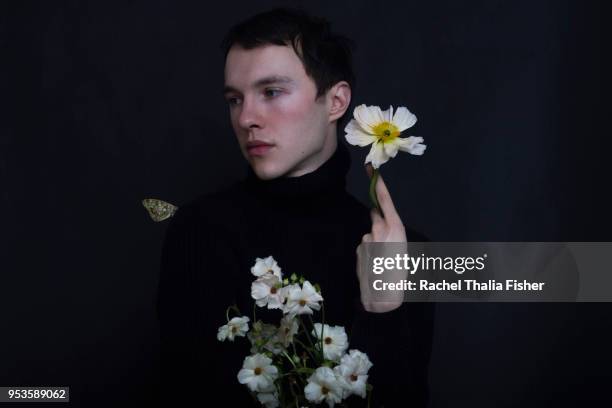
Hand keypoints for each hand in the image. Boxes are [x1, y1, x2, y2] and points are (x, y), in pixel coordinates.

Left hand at [357, 165, 407, 312]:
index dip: (377, 183)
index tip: (370, 169)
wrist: (385, 295)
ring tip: (382, 260)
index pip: (384, 199)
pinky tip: (374, 265)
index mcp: (395, 227)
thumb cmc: (401, 274)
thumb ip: (391, 234)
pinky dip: (368, 252)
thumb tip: (379, 230)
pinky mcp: (358, 249)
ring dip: (374, 242)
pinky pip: (364, 246)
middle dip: (379, 221)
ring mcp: (367, 239)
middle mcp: (379, 229)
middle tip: (386, 239)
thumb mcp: (403, 250)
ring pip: (369, 234)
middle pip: (375, 216)